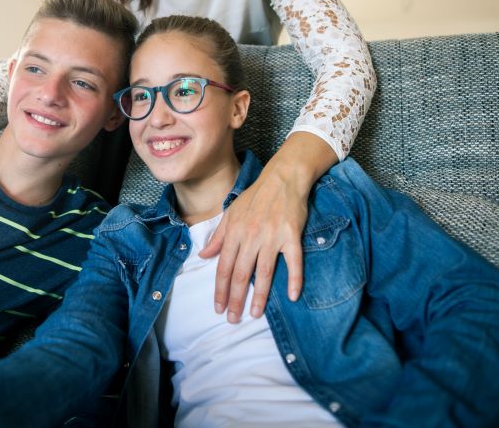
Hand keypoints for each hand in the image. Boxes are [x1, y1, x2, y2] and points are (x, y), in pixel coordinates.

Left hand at [199, 133, 336, 321]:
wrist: (282, 178)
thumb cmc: (255, 197)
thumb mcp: (231, 214)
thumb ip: (218, 237)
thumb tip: (203, 256)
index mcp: (234, 232)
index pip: (224, 266)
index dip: (220, 289)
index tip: (218, 307)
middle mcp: (251, 236)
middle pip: (241, 274)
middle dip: (235, 299)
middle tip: (232, 319)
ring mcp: (272, 236)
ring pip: (264, 272)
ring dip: (259, 296)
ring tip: (254, 314)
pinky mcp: (292, 235)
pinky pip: (293, 261)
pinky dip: (294, 278)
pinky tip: (293, 295)